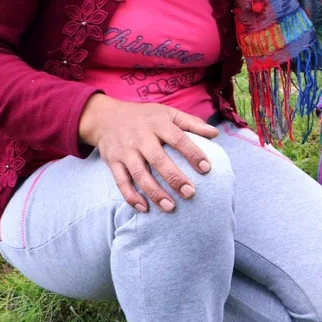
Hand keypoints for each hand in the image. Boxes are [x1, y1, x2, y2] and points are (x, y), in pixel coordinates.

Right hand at [78, 95, 218, 212]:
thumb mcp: (168, 113)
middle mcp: (141, 137)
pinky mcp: (113, 162)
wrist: (106, 117)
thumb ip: (192, 123)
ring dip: (155, 192)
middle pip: (158, 159)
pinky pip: (121, 182)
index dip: (193, 153)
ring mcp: (125, 151)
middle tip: (191, 193)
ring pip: (140, 174)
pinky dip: (131, 196)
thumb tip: (215, 133)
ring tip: (171, 207)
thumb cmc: (145, 116)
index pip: (178, 139)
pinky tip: (144, 208)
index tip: (207, 168)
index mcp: (158, 124)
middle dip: (174, 178)